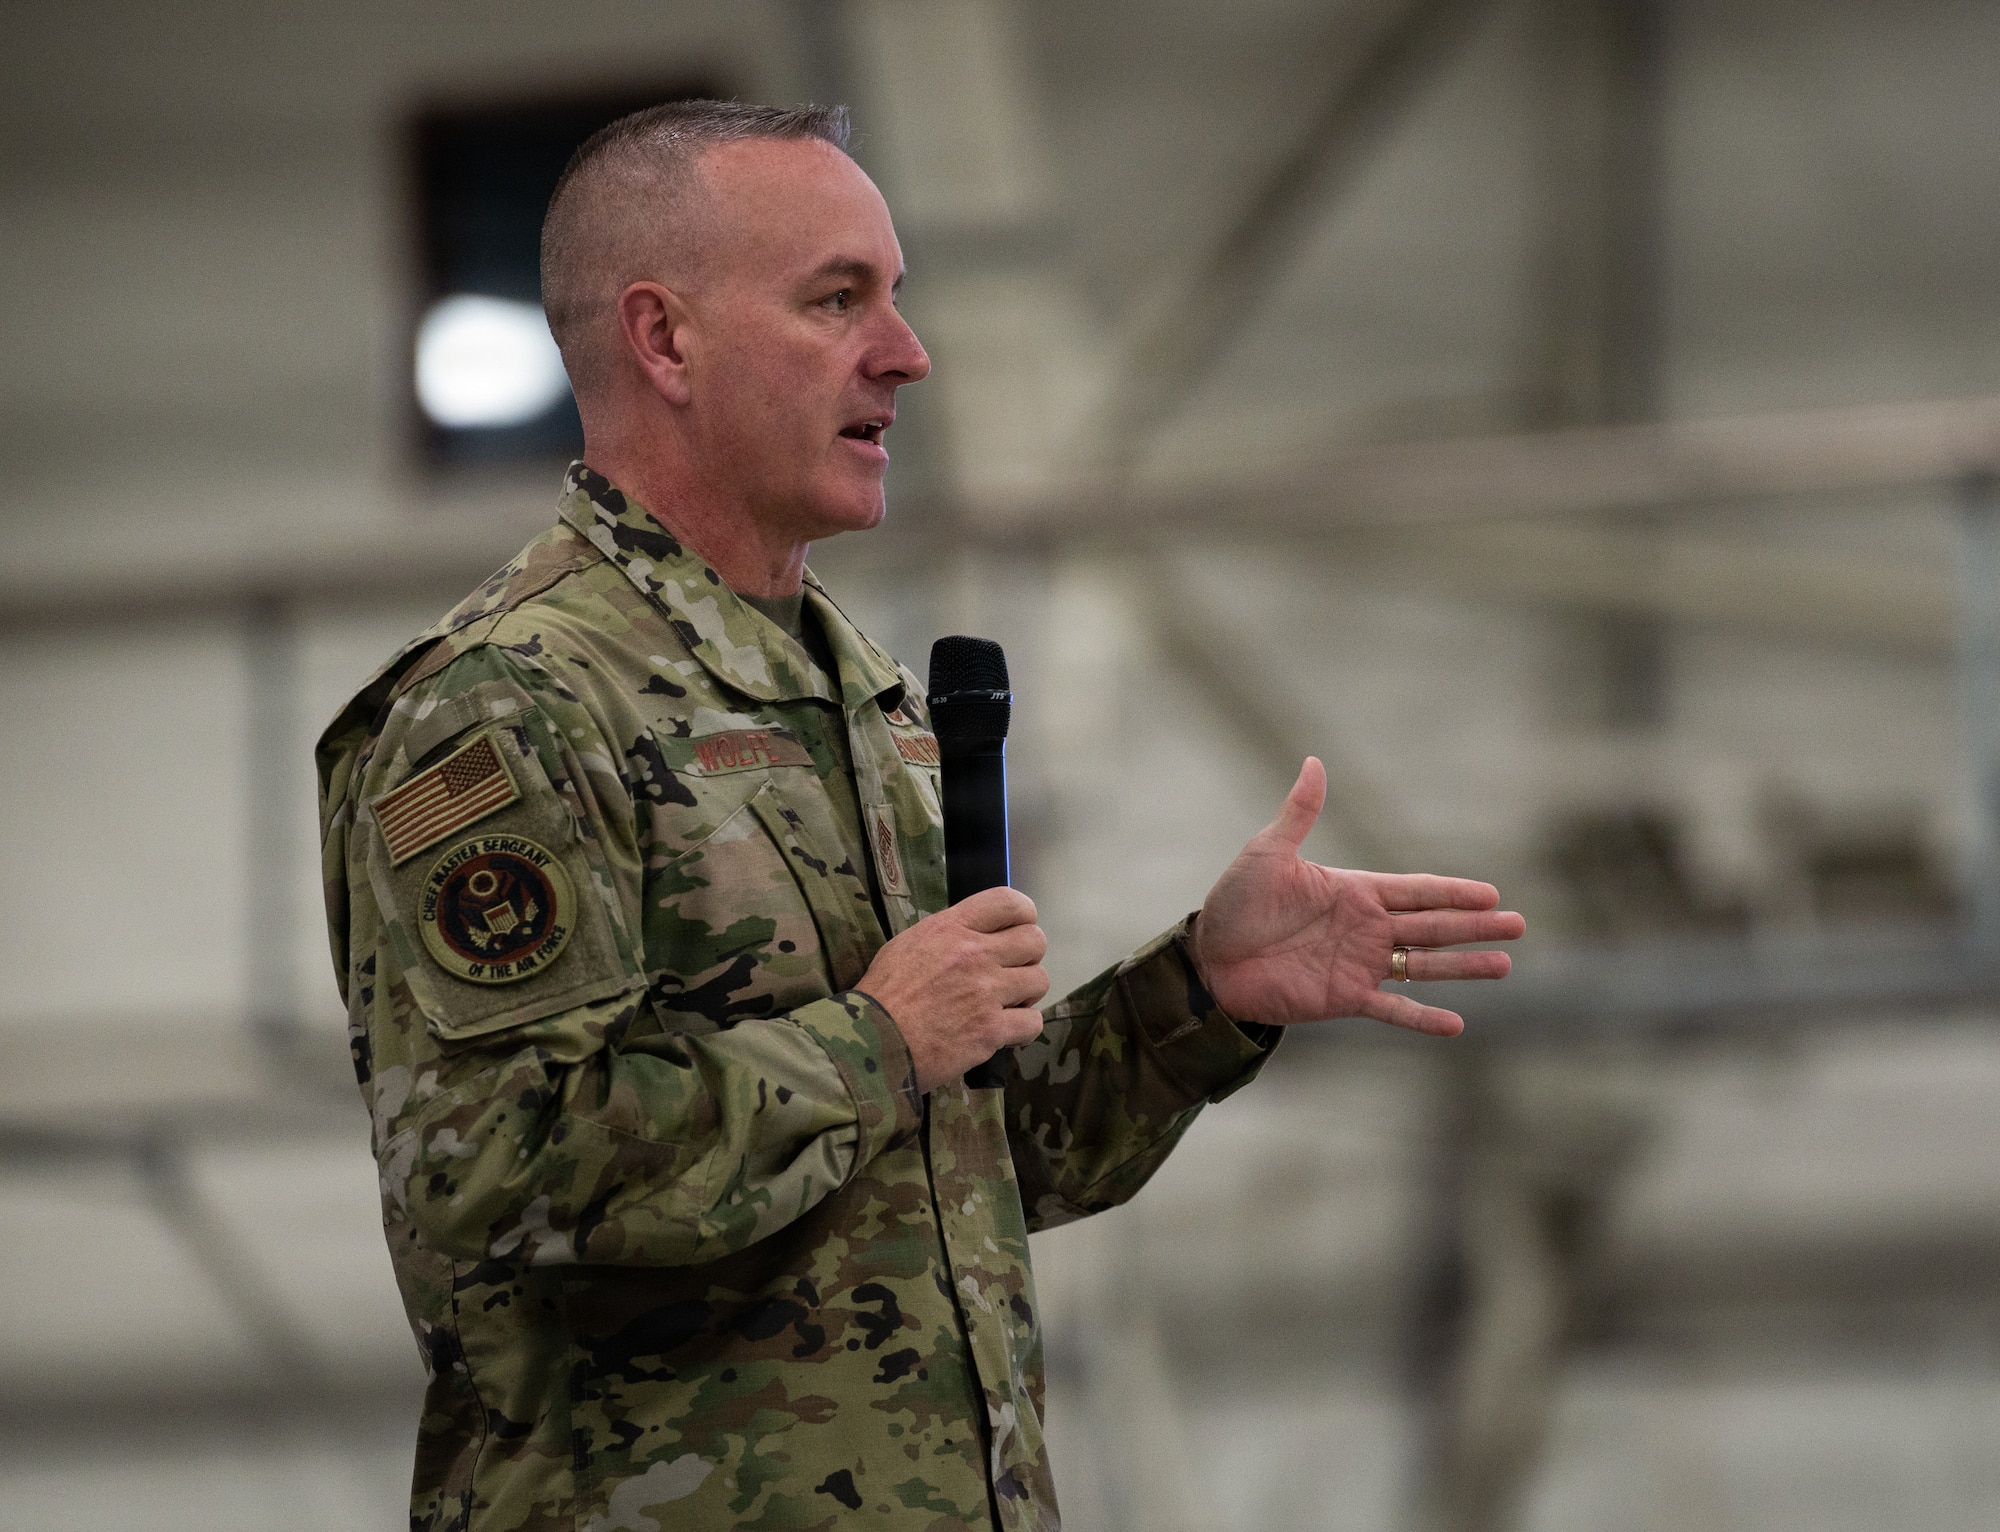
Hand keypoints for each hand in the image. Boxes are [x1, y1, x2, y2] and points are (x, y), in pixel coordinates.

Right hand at [856, 886, 1049, 1091]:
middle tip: (1010, 973)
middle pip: (1035, 940)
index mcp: (951, 928)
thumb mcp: (908, 944)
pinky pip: (1033, 1022)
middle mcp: (974, 954)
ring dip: (1027, 994)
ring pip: (1039, 981)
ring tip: (1006, 1004)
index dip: (1024, 915)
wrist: (870, 1042)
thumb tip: (976, 934)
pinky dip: (1023, 1028)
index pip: (1009, 902)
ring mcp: (985, 992)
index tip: (1018, 929)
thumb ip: (948, 934)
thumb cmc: (883, 995)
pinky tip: (1004, 1031)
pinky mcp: (991, 1030)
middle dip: (1027, 957)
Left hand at [1188, 758, 1524, 1035]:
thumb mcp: (1266, 854)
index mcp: (1353, 891)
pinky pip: (1391, 1009)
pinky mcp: (1343, 999)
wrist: (1208, 960)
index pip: (1416, 890)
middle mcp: (1364, 928)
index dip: (1454, 892)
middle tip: (1519, 926)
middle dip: (1474, 926)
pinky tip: (1456, 1023)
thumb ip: (1299, 813)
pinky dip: (1422, 1017)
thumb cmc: (1233, 904)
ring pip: (1423, 966)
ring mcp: (1358, 965)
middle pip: (1432, 927)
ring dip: (1463, 967)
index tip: (1492, 893)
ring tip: (1504, 965)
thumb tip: (1314, 761)